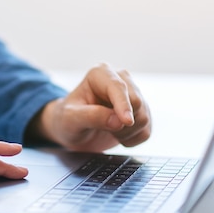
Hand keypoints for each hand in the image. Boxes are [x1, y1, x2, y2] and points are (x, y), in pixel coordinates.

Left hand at [27, 63, 151, 151]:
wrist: (72, 130)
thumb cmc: (66, 119)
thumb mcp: (71, 118)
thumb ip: (91, 117)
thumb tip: (118, 121)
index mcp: (100, 74)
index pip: (118, 87)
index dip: (123, 105)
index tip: (126, 121)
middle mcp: (120, 79)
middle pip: (137, 102)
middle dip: (121, 123)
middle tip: (103, 128)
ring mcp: (133, 94)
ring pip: (144, 117)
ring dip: (125, 132)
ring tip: (107, 130)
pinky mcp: (141, 111)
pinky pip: (146, 130)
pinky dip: (132, 139)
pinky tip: (117, 135)